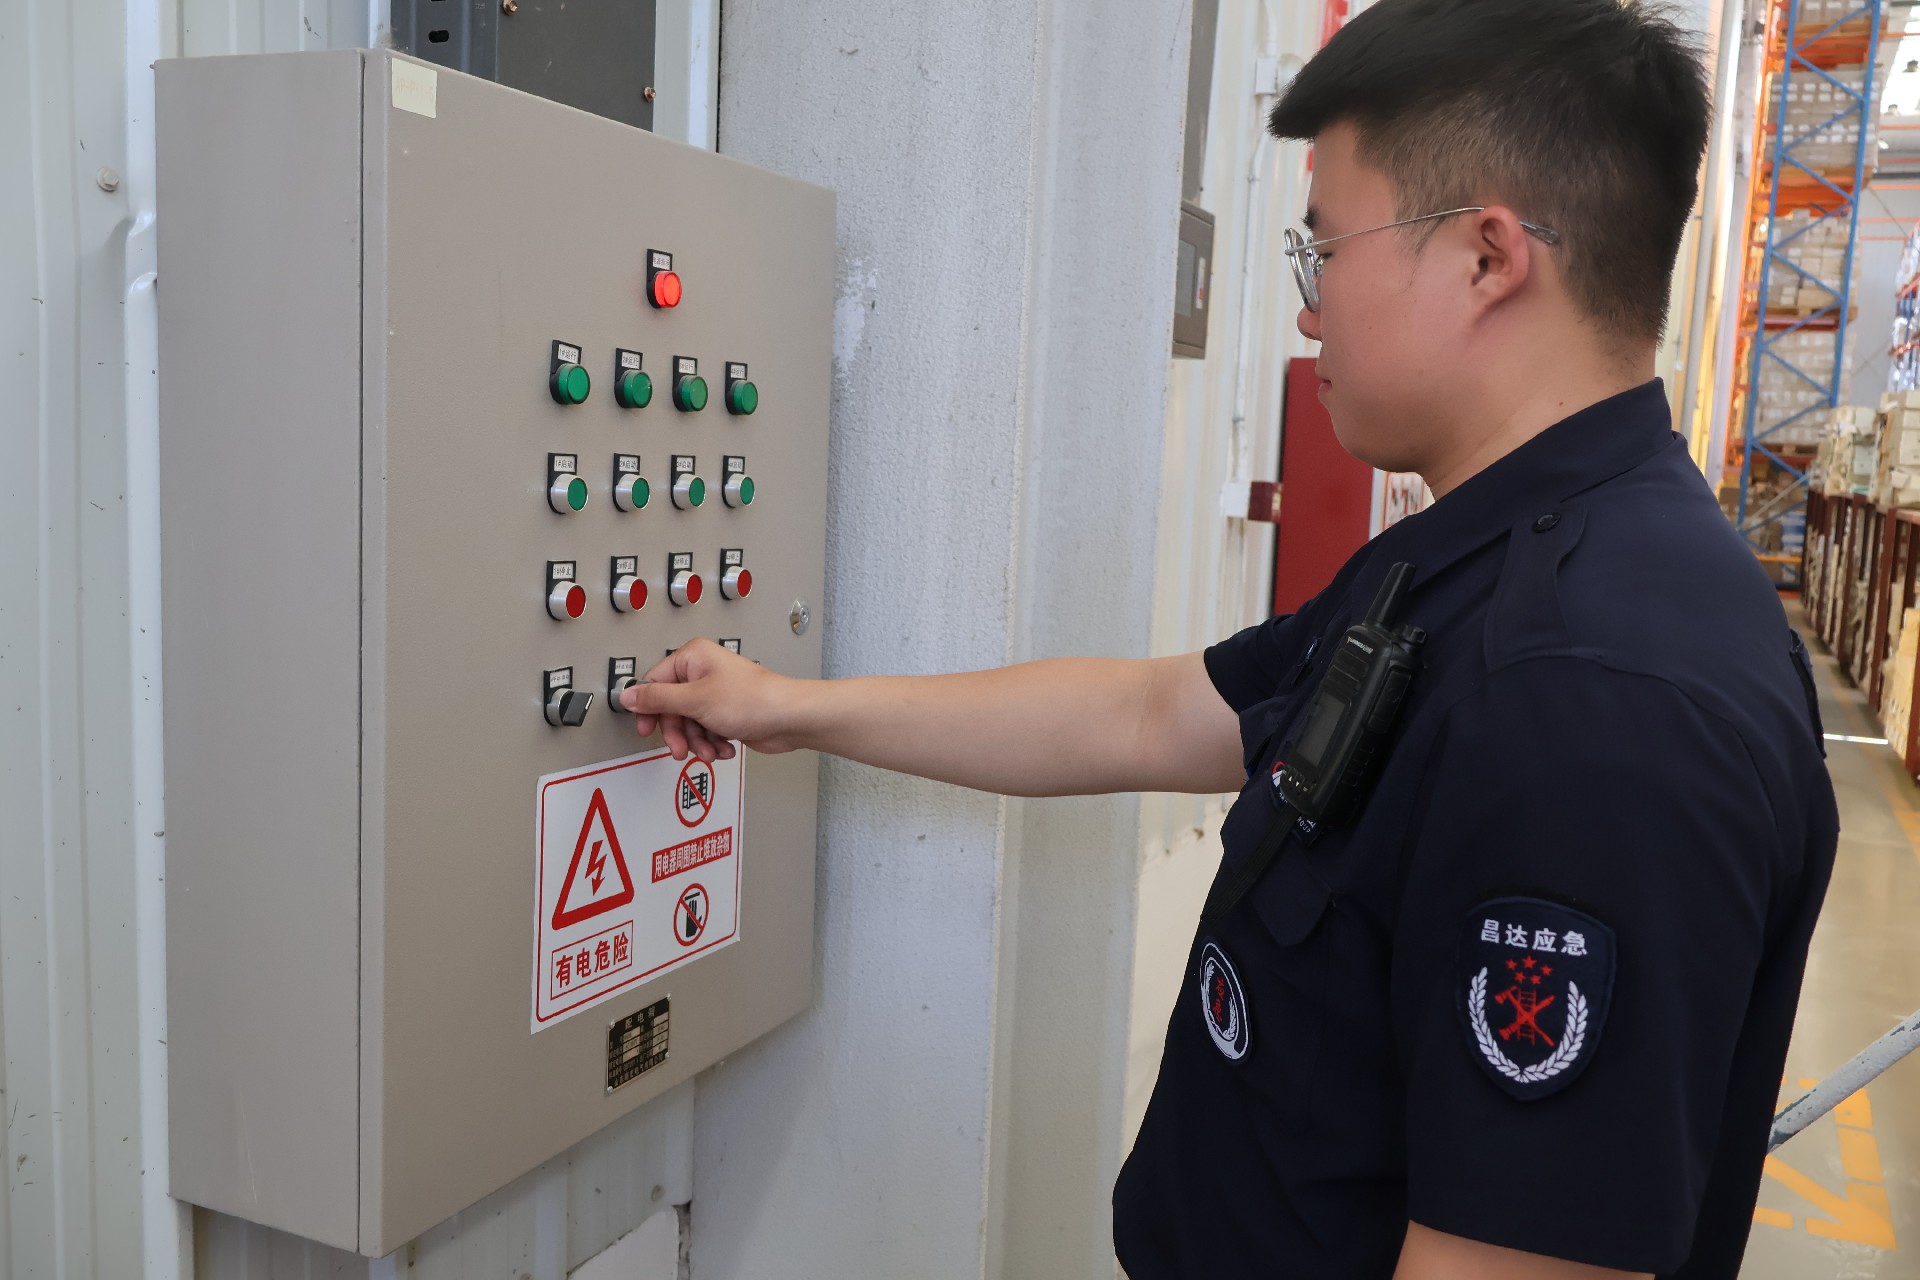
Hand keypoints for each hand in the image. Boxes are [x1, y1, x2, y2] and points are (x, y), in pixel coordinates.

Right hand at [621, 638, 808, 762]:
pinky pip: (705, 731)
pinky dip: (712, 743)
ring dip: (697, 742)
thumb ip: (657, 699)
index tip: (646, 729)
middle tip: (681, 748)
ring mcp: (715, 694)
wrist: (788, 719)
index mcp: (693, 658)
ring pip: (688, 724)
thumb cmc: (753, 700)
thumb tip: (627, 695)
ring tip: (710, 749)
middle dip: (678, 732)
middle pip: (671, 708)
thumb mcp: (695, 700)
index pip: (654, 682)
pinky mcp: (726, 713)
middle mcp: (703, 672)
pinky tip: (723, 747)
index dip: (649, 709)